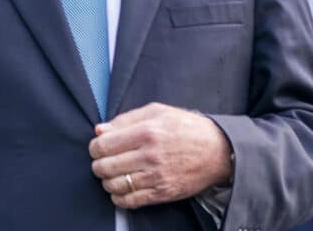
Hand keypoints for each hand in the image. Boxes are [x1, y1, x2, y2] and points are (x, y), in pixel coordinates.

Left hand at [88, 102, 233, 208]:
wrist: (218, 151)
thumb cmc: (187, 128)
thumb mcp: (157, 112)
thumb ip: (126, 119)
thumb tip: (100, 130)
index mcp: (146, 132)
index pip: (104, 145)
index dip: (94, 147)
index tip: (97, 147)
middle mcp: (149, 155)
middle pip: (105, 167)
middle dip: (98, 165)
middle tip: (103, 162)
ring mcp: (156, 177)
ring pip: (114, 186)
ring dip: (107, 181)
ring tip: (113, 175)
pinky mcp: (162, 193)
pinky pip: (130, 201)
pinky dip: (119, 198)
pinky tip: (122, 189)